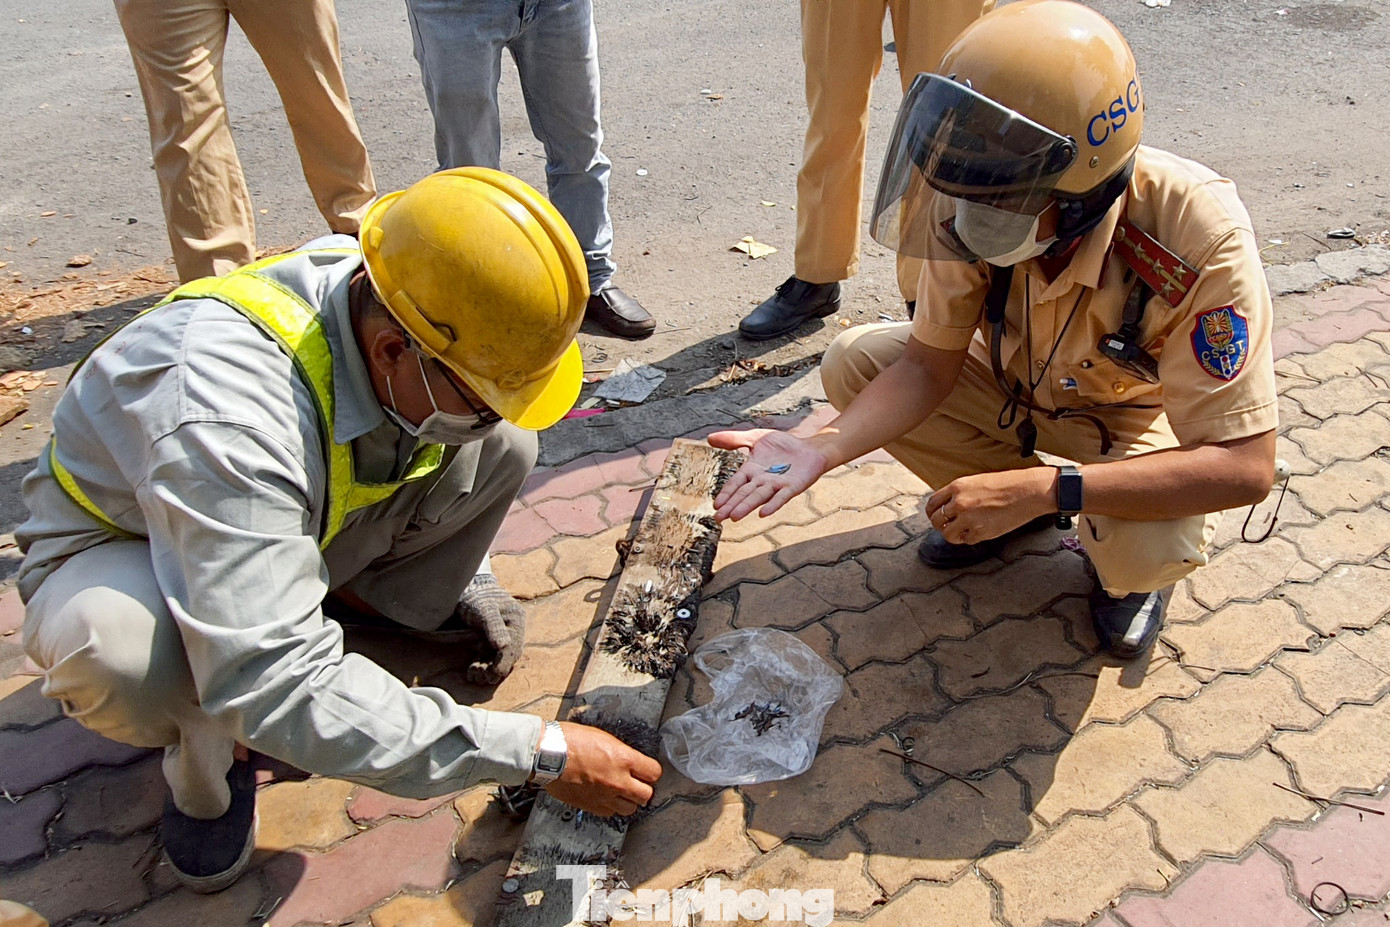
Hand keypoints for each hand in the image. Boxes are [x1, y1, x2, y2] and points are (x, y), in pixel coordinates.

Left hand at [455, 574, 526, 684]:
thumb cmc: (476, 597)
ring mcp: (501, 635)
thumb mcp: (484, 609)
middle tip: (482, 679)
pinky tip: (472, 670)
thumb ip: (494, 627)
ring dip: (488, 670)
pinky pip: (489, 656)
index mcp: (516, 620)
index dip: (503, 663)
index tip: (492, 674)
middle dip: (495, 670)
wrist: (465, 589)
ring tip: (474, 676)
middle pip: (508, 655)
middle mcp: (511, 630)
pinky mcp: (490, 639)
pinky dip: (482, 664)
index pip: (513, 647)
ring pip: (499, 658)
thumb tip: (503, 646)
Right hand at [545, 722, 662, 816]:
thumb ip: (620, 752)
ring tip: (619, 792)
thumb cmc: (569, 740)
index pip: (654, 772)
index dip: (651, 771)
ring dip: (628, 801)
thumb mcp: (602, 737)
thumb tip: (628, 760)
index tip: (647, 771)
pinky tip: (604, 796)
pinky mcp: (591, 806)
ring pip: (630, 809)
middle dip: (643, 789)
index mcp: (623, 759)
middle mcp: (618, 781)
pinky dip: (610, 807)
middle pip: (646, 795)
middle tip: (636, 783)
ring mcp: (605, 796)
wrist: (547, 755)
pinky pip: (610, 813)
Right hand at [707, 429, 829, 520]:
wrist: (810, 449)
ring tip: (735, 517)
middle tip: (719, 518)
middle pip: (744, 494)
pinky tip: (763, 513)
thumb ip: (734, 439)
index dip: (726, 493)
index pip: (735, 483)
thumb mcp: (755, 438)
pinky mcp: (792, 487)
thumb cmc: (782, 446)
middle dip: (732, 505)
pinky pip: (781, 497)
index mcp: (751, 471)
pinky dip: (773, 504)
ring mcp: (776, 485)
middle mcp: (761, 481)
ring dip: (746, 507)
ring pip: (759, 497)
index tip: (716, 505)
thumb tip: (708, 438)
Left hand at [925, 468, 1052, 545]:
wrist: (1027, 491)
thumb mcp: (977, 482)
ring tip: (962, 532)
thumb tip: (949, 507)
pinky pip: (966, 540)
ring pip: (948, 534)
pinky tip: (979, 531)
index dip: (932, 513)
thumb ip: (961, 493)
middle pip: (937, 521)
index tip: (935, 517)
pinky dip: (971, 538)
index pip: (933, 503)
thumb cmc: (1007, 485)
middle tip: (948, 527)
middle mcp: (959, 503)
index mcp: (957, 487)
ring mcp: (968, 518)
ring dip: (953, 535)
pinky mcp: (980, 532)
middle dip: (941, 526)